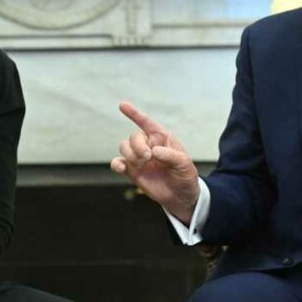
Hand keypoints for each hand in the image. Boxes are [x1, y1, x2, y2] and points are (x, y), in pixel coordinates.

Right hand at [110, 102, 199, 222]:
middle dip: (138, 145)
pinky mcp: (132, 171)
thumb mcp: (184, 164)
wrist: (181, 196)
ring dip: (129, 153)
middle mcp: (148, 145)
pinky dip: (116, 164)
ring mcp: (139, 158)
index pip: (147, 123)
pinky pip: (118, 163)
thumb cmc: (185, 175)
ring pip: (124, 147)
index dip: (134, 114)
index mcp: (162, 138)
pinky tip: (120, 168)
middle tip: (147, 157)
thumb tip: (154, 151)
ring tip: (141, 163)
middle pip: (134, 137)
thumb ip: (170, 155)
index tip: (122, 105)